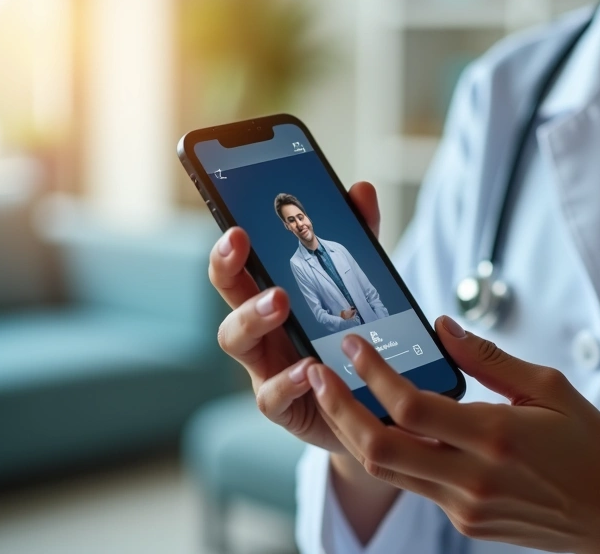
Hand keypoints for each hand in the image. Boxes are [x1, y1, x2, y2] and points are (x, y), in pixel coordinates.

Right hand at [208, 182, 382, 453]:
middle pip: (227, 294)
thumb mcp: (361, 284)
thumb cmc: (351, 340)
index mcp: (269, 295)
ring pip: (236, 340)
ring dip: (252, 316)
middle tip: (240, 243)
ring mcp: (266, 366)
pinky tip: (309, 368)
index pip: (238, 264)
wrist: (372, 407)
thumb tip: (361, 191)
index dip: (228, 245)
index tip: (235, 224)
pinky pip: (273, 395)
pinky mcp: (284, 406)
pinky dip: (288, 381)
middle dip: (227, 265)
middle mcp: (259, 329)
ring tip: (279, 300)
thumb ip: (361, 240)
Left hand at [306, 316, 599, 553]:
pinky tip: (385, 424)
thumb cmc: (591, 447)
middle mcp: (472, 478)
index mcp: (495, 437)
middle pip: (378, 448)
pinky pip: (414, 483)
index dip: (372, 373)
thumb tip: (443, 327)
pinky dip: (391, 451)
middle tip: (317, 372)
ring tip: (336, 395)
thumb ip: (489, 358)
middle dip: (339, 408)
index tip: (352, 345)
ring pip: (386, 471)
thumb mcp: (549, 388)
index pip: (410, 405)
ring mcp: (464, 506)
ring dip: (353, 432)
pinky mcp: (464, 521)